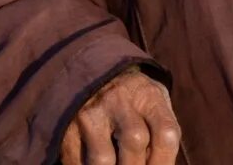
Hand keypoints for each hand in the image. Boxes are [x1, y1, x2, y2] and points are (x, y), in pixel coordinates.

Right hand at [60, 68, 180, 164]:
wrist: (91, 77)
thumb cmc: (133, 100)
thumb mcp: (153, 102)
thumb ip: (160, 131)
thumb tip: (161, 164)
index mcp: (148, 95)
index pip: (165, 132)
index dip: (165, 161)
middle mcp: (119, 101)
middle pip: (135, 142)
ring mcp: (90, 114)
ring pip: (103, 160)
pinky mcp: (67, 129)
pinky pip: (77, 163)